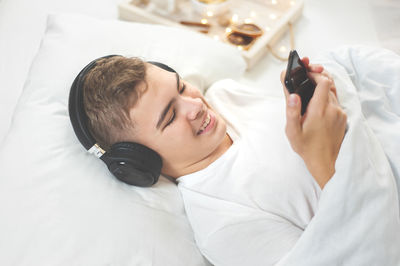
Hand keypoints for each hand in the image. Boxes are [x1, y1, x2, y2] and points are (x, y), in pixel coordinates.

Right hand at [280, 59, 346, 188]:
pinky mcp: (343, 118)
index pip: (324, 81)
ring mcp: (340, 113)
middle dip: (318, 77)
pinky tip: (317, 105)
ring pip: (333, 92)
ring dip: (322, 88)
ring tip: (310, 90)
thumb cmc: (306, 147)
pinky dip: (327, 98)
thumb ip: (291, 112)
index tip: (306, 73)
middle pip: (329, 83)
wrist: (325, 162)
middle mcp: (333, 109)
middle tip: (307, 77)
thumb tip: (293, 95)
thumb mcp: (292, 132)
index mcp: (319, 110)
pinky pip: (336, 102)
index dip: (315, 74)